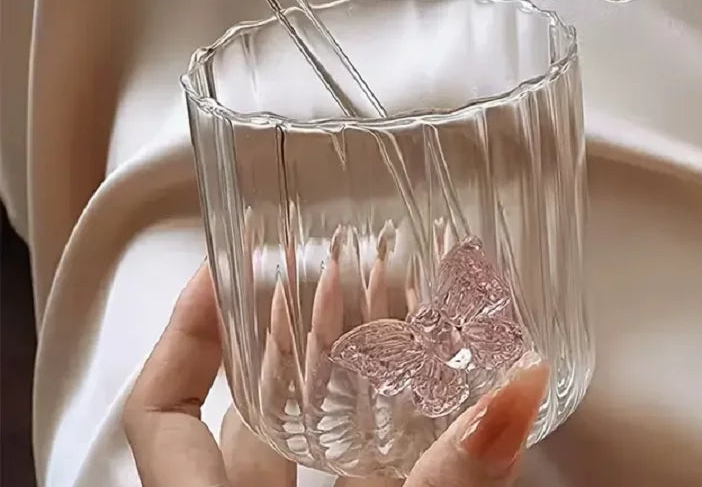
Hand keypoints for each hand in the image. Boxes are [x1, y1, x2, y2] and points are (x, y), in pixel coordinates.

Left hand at [124, 264, 547, 485]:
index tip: (223, 267)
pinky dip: (405, 419)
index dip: (185, 334)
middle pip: (257, 403)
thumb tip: (515, 392)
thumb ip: (445, 479)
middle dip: (300, 326)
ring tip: (394, 293)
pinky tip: (441, 380)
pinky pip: (375, 464)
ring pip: (322, 432)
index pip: (162, 411)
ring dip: (358, 366)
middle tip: (338, 260)